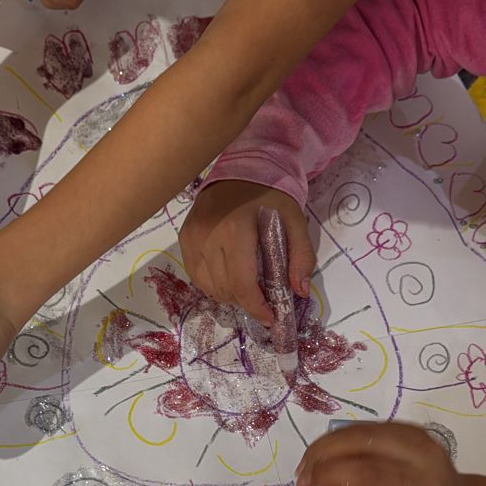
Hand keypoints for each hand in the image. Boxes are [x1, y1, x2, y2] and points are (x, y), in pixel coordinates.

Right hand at [179, 181, 314, 323]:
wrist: (242, 168)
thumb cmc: (271, 195)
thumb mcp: (295, 221)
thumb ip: (301, 256)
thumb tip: (300, 291)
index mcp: (236, 230)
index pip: (241, 283)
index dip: (256, 307)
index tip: (270, 317)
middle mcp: (208, 235)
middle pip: (224, 289)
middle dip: (246, 302)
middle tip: (262, 299)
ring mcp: (192, 236)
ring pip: (207, 286)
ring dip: (228, 295)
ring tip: (245, 288)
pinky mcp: (184, 237)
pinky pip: (195, 274)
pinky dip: (212, 284)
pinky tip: (228, 278)